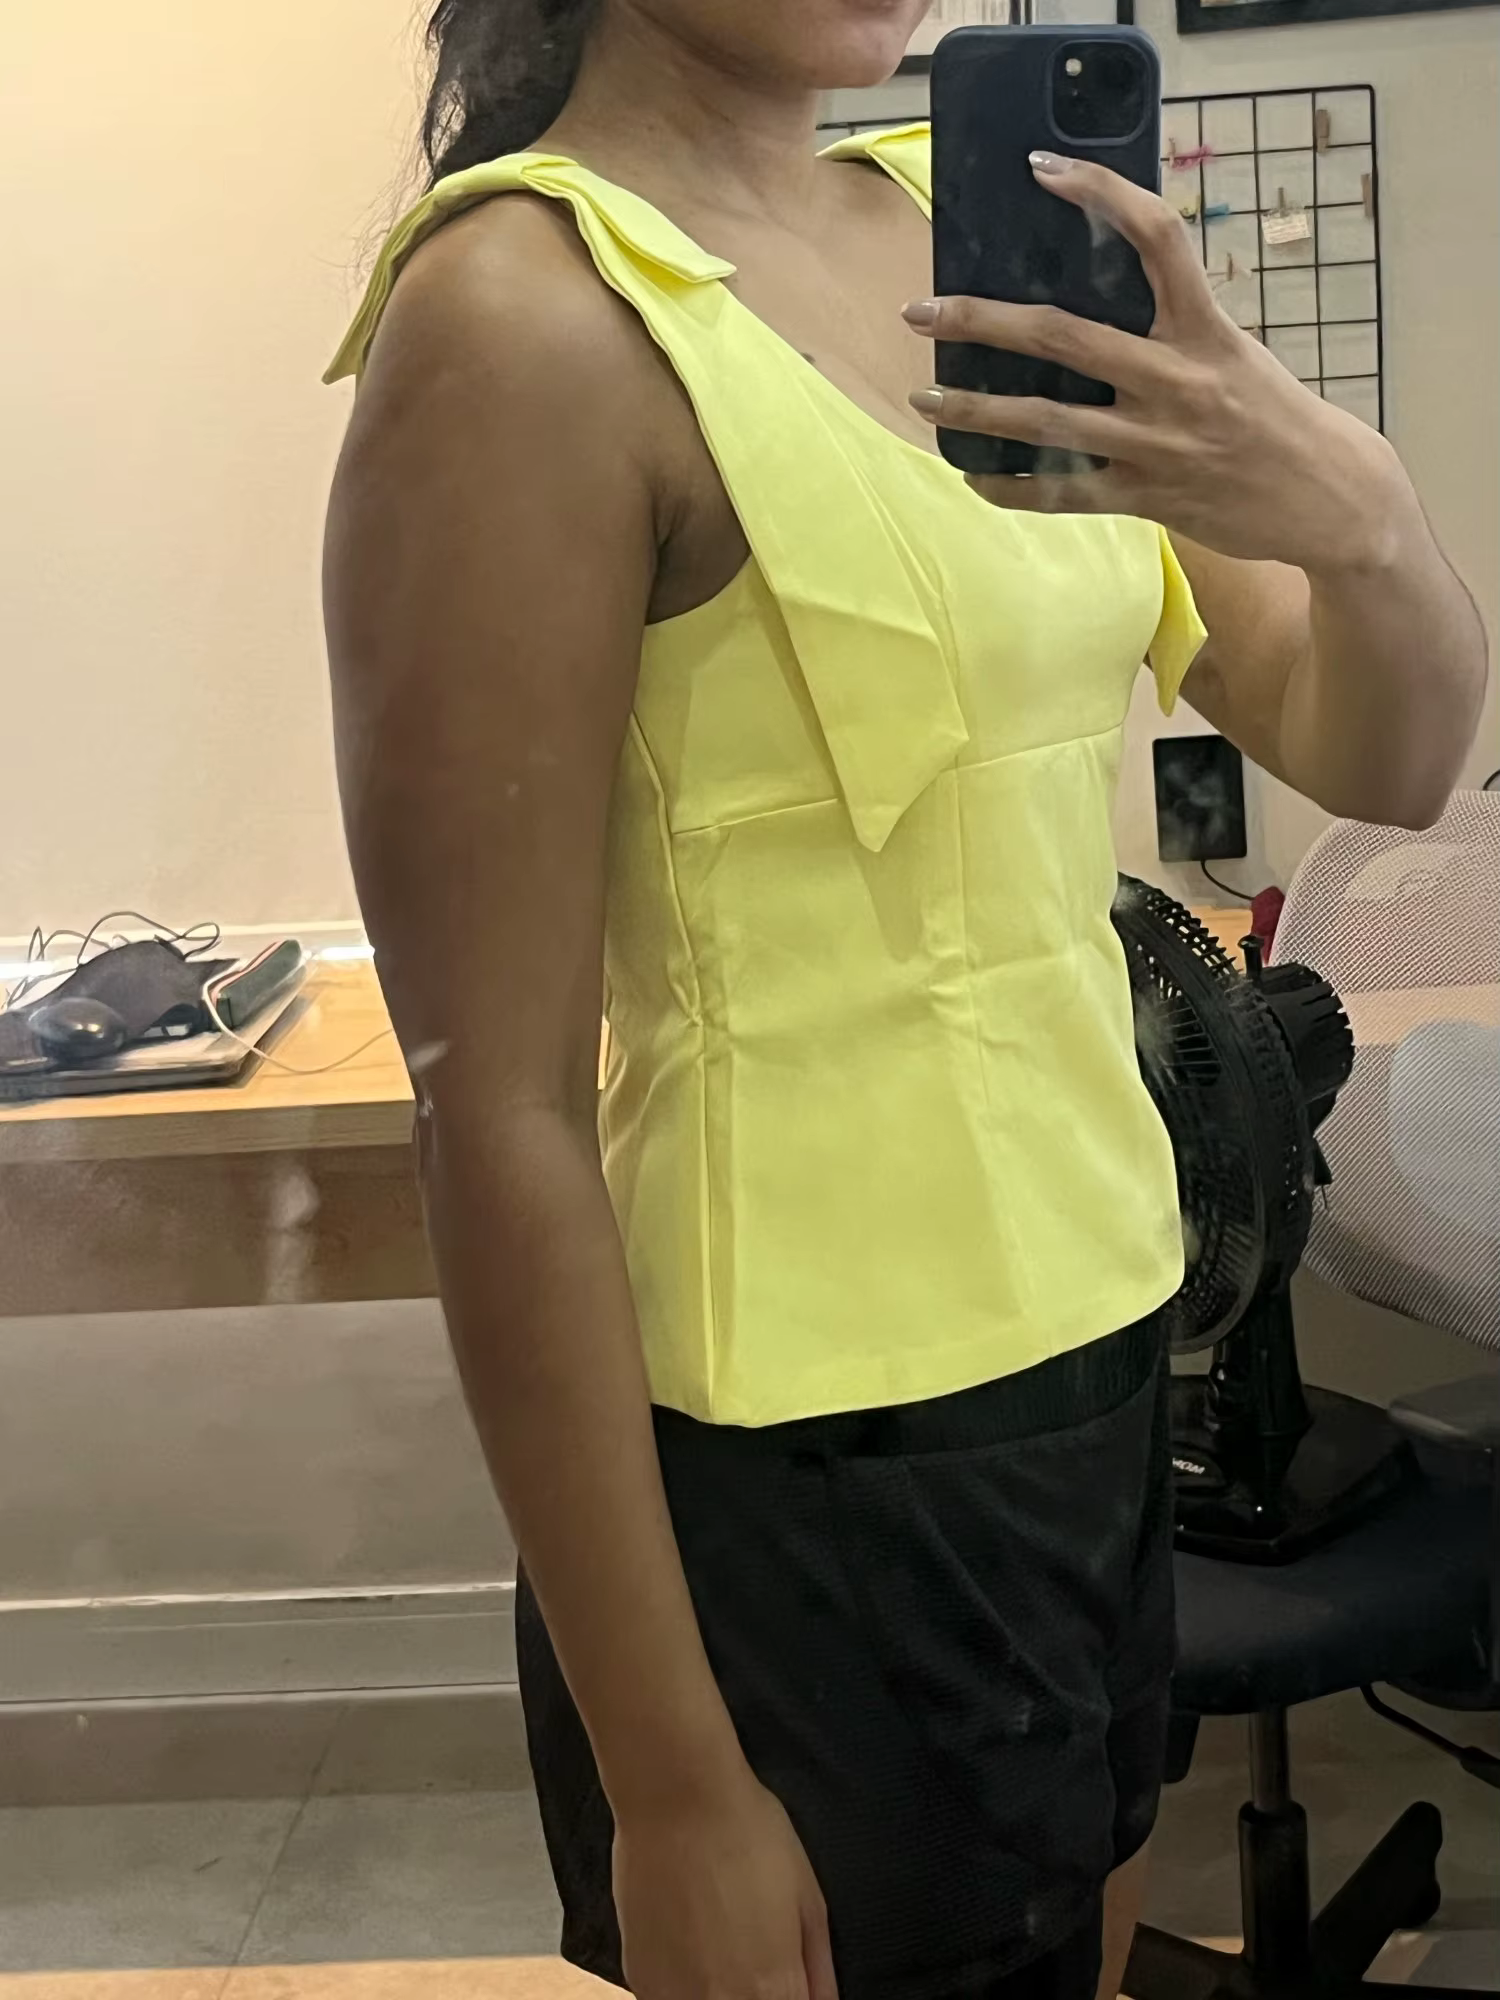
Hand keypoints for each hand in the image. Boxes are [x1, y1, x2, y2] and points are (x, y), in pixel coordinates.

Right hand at [614, 1767, 837, 1999]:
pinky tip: (687, 1943)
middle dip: (757, 1992)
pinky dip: (683, 1986)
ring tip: (718, 1945)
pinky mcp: (638, 1979)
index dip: (791, 1993)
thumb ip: (819, 1969)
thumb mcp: (809, 1898)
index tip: (785, 1976)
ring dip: (719, 1991)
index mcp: (775, 1991)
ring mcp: (675, 1998)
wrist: (676, 1798)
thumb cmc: (751, 1836)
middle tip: (752, 1951)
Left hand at [905, 153, 1414, 572]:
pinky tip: (973, 476)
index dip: (1099, 193)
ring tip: (927, 399)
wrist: (1329, 500)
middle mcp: (1175, 380)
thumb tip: (1096, 307)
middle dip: (981, 321)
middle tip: (923, 310)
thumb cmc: (1275, 417)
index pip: (1156, 236)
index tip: (1042, 169)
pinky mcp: (1144, 497)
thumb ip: (1173, 329)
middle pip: (1061, 337)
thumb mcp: (1236, 352)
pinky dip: (1009, 487)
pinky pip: (1059, 493)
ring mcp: (1154, 442)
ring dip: (976, 410)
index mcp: (1205, 328)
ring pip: (1044, 421)